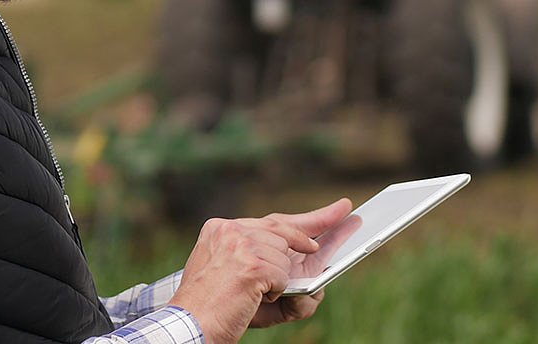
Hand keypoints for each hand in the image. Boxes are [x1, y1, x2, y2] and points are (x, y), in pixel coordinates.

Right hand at [169, 199, 352, 343]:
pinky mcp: (252, 263)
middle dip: (321, 224)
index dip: (305, 219)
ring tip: (250, 295)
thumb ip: (280, 280)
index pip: (271, 221)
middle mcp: (230, 230)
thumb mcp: (247, 289)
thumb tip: (320, 283)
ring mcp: (241, 244)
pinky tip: (252, 297)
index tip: (334, 211)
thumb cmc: (214, 312)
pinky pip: (284, 276)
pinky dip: (276, 291)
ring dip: (279, 281)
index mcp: (222, 231)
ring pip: (286, 258)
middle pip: (285, 228)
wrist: (188, 325)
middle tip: (349, 215)